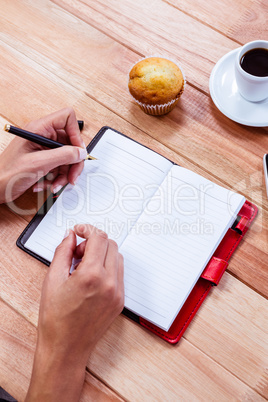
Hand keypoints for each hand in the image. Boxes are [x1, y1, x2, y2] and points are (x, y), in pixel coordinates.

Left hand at [0, 108, 86, 202]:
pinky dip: (57, 178)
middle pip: (70, 143)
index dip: (75, 134)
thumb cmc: (7, 173)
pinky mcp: (43, 161)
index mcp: (39, 129)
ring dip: (64, 175)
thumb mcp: (39, 163)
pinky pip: (59, 168)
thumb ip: (63, 155)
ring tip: (56, 185)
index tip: (78, 151)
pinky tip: (47, 185)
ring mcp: (43, 149)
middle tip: (72, 177)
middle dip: (73, 162)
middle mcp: (42, 136)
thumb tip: (81, 152)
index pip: (66, 119)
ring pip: (66, 158)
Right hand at [25, 224, 123, 401]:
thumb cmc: (56, 319)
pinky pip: (119, 273)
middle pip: (110, 244)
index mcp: (92, 276)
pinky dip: (108, 267)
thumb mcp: (52, 279)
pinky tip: (92, 277)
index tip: (79, 231)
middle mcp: (109, 283)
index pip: (99, 238)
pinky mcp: (120, 301)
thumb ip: (63, 252)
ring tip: (83, 267)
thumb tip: (70, 236)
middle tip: (77, 253)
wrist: (66, 348)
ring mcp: (117, 293)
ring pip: (117, 257)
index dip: (87, 230)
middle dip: (94, 242)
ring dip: (102, 254)